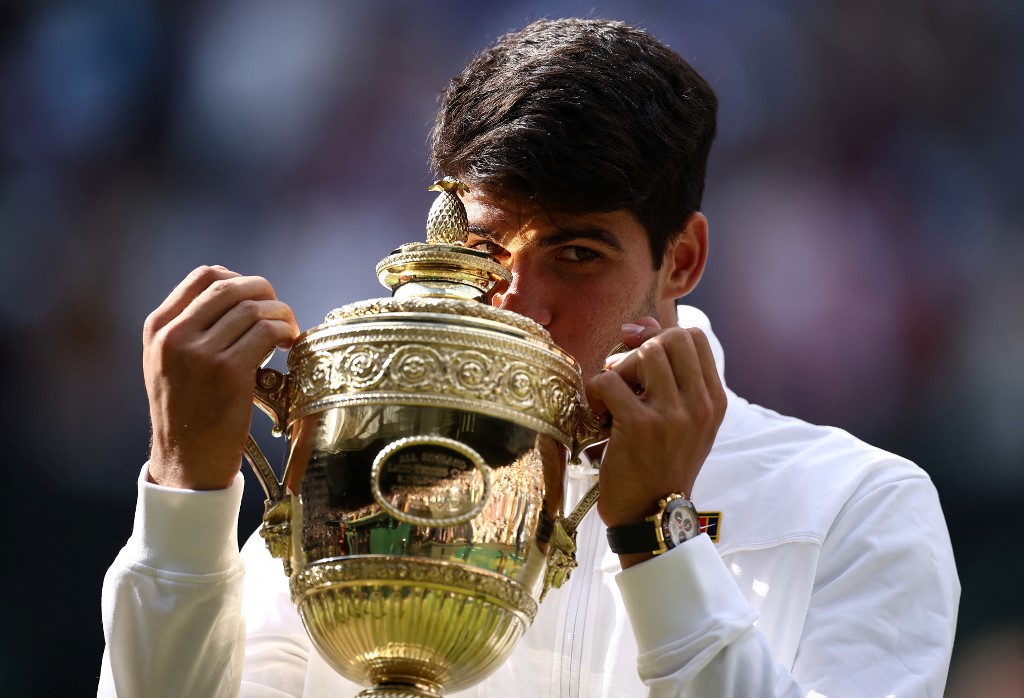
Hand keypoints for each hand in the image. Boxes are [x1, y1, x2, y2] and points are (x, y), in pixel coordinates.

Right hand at [143, 266, 299, 489]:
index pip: (204, 276)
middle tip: (280, 313)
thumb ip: (191, 327)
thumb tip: (239, 293)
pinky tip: (288, 346)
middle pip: (232, 287)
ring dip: (281, 314)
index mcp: (159, 328)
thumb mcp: (170, 363)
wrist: (186, 462)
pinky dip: (285, 332)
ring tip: (288, 333)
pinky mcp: (227, 372)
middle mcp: (174, 336)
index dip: (239, 279)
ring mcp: (200, 354)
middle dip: (265, 293)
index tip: (256, 297)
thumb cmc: (188, 412)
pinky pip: (266, 333)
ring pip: (254, 308)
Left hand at [585, 317, 725, 564]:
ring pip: (643, 353)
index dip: (661, 334)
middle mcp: (699, 404)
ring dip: (618, 369)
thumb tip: (639, 328)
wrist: (651, 516)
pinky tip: (599, 415)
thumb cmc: (660, 464)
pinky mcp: (640, 426)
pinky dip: (596, 392)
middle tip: (624, 373)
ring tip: (613, 397)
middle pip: (670, 337)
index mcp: (713, 401)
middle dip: (639, 347)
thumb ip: (669, 375)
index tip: (639, 352)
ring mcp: (672, 414)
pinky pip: (609, 380)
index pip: (694, 336)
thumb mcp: (680, 421)